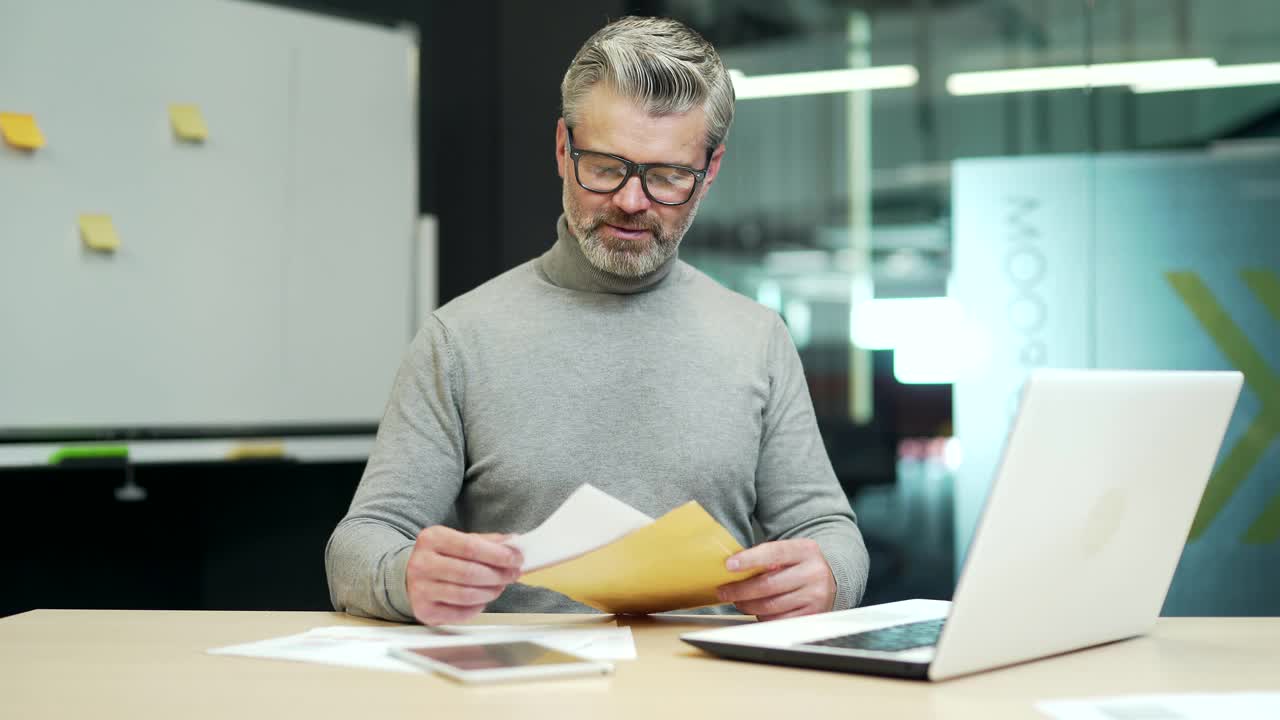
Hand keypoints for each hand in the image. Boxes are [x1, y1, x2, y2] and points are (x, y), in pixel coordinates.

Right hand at [405, 526, 522, 624]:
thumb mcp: (457, 540)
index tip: (516, 558)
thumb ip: (485, 541)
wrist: (406, 575)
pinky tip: (483, 599)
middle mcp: (422, 563)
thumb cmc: (439, 556)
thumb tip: (513, 543)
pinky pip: (460, 613)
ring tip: (500, 586)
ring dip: (490, 592)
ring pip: (466, 595)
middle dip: (498, 575)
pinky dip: (478, 607)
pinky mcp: (424, 611)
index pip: (471, 547)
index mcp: (432, 539)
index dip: (498, 555)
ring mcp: (421, 589)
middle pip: (469, 573)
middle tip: (513, 574)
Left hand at [716, 538, 835, 620]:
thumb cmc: (802, 564)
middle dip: (740, 590)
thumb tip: (734, 568)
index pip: (773, 553)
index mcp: (805, 550)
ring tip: (738, 601)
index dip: (749, 560)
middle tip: (724, 591)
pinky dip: (763, 617)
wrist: (832, 577)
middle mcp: (813, 572)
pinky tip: (756, 610)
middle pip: (768, 585)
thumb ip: (768, 556)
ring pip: (771, 606)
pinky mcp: (812, 614)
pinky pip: (779, 620)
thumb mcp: (791, 552)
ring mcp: (815, 595)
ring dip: (748, 605)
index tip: (729, 565)